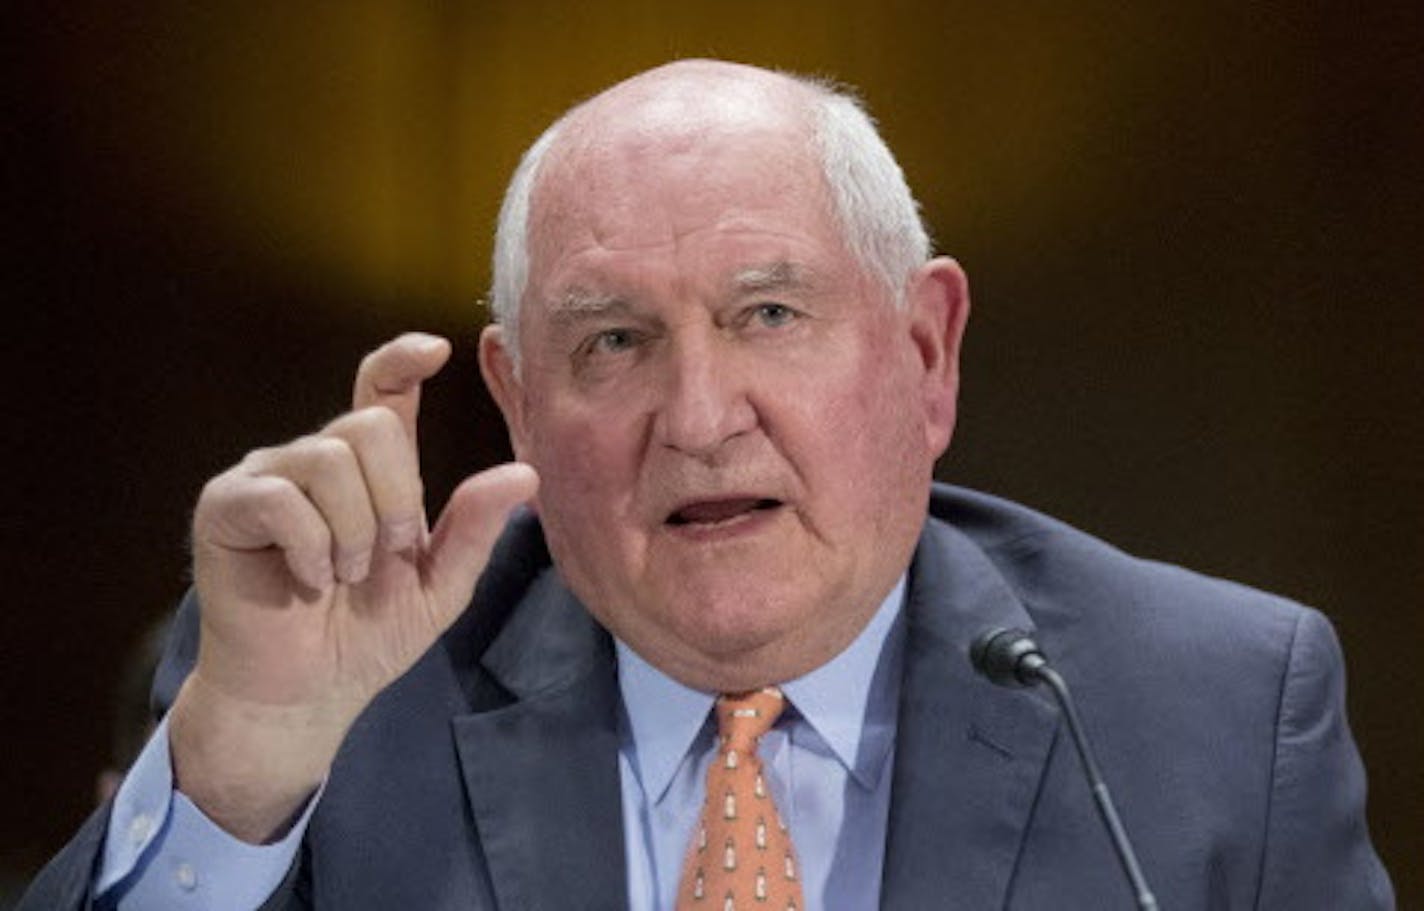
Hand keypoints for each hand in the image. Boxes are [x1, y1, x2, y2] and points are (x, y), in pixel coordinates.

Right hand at [169, 333, 536, 841]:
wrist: (307, 694)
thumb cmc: (368, 636)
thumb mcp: (441, 585)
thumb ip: (475, 528)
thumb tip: (525, 473)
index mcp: (368, 470)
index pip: (382, 390)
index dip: (403, 359)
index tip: (437, 350)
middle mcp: (316, 460)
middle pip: (369, 428)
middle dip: (395, 501)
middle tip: (384, 558)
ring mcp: (267, 477)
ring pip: (329, 458)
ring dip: (353, 532)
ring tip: (343, 577)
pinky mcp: (226, 506)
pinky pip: (280, 497)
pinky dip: (309, 547)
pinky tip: (308, 580)